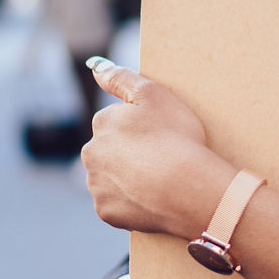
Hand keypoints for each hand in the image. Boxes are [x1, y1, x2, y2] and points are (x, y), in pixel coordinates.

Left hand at [81, 58, 234, 236]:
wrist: (188, 188)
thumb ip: (121, 77)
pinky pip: (117, 205)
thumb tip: (94, 66)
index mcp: (101, 124)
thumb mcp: (153, 94)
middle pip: (109, 152)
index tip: (161, 135)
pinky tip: (152, 198)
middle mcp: (91, 154)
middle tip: (161, 158)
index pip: (116, 123)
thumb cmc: (176, 136)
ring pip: (111, 179)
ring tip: (159, 180)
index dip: (141, 129)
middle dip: (128, 154)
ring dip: (128, 178)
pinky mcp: (106, 212)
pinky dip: (131, 202)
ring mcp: (97, 186)